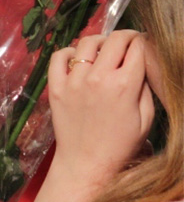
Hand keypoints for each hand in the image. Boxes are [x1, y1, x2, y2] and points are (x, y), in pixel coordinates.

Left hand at [47, 30, 153, 186]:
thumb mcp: (146, 118)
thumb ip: (145, 86)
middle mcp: (98, 77)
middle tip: (127, 44)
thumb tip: (142, 60)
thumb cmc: (121, 144)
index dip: (143, 42)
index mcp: (125, 85)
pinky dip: (69, 52)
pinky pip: (58, 57)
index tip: (143, 44)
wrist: (87, 164)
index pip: (137, 46)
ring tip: (104, 51)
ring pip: (87, 43)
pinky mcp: (55, 87)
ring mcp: (73, 81)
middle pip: (114, 40)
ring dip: (99, 42)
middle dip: (125, 37)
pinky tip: (78, 59)